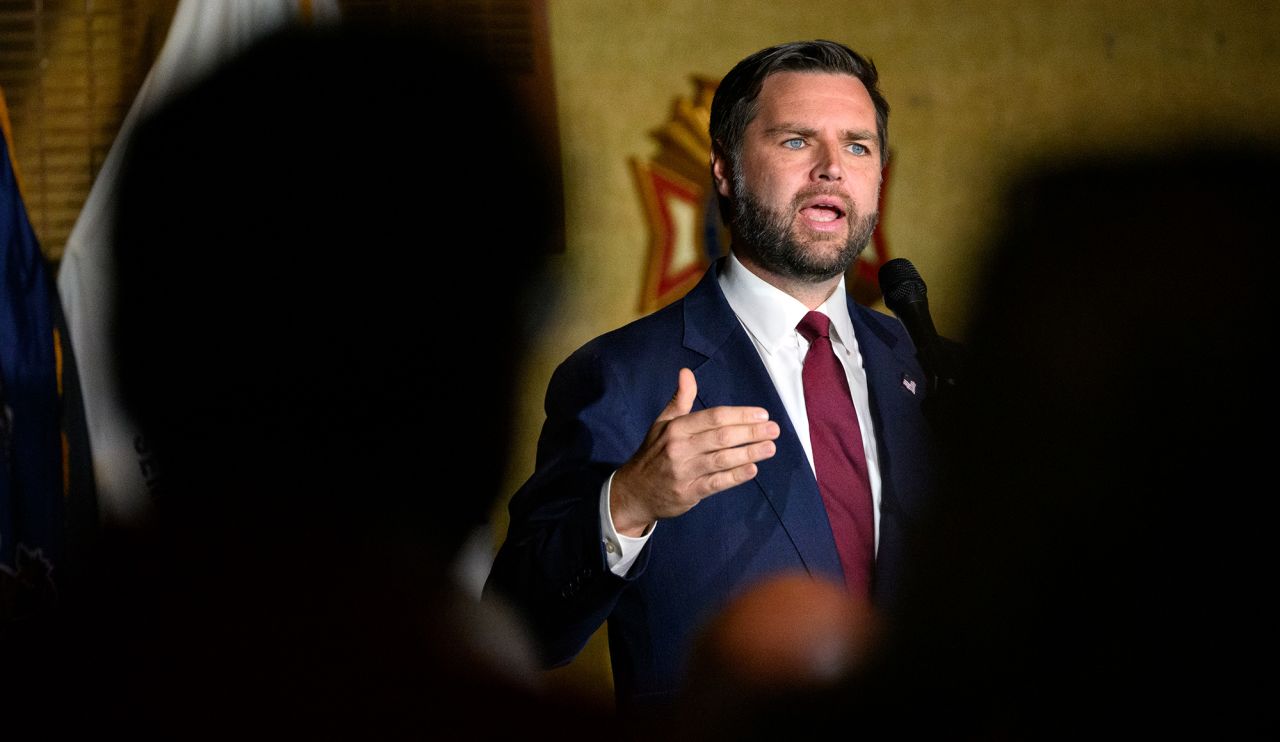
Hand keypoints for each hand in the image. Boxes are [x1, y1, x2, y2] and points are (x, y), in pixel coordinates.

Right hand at [610, 368, 779, 535]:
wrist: (634, 492)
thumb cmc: (654, 454)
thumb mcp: (662, 424)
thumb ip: (680, 399)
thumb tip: (686, 372)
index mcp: (676, 428)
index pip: (713, 417)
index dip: (740, 415)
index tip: (762, 414)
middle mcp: (679, 448)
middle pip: (721, 437)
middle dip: (751, 432)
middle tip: (774, 429)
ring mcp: (684, 471)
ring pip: (722, 459)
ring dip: (749, 453)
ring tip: (770, 447)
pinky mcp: (688, 493)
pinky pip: (716, 483)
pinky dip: (735, 476)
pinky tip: (752, 469)